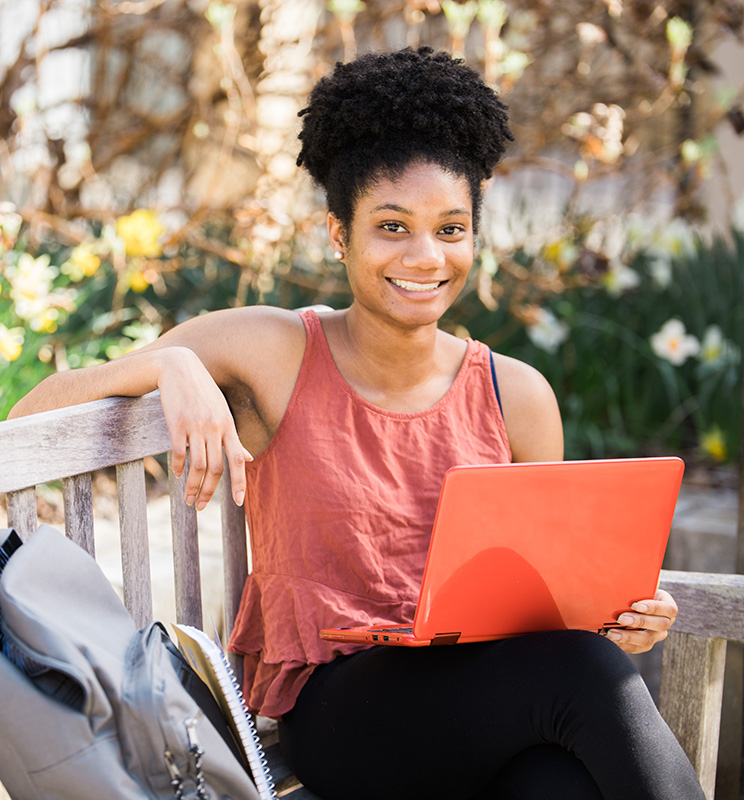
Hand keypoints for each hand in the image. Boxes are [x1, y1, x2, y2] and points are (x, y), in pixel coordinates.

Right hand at [155, 347, 252, 509]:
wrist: (178, 367)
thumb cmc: (203, 392)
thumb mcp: (222, 412)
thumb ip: (234, 437)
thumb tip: (249, 458)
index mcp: (229, 425)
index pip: (238, 460)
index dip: (239, 482)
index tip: (238, 502)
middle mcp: (215, 427)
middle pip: (216, 468)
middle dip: (209, 491)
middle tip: (201, 506)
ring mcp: (196, 425)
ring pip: (197, 465)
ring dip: (192, 486)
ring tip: (188, 499)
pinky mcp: (177, 423)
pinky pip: (180, 452)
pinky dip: (179, 468)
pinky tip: (177, 476)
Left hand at [603, 589, 677, 653]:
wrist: (633, 601)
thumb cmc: (638, 590)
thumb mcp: (642, 585)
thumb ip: (639, 583)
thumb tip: (627, 573)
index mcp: (668, 606)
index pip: (669, 609)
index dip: (653, 608)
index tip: (635, 605)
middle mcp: (666, 622)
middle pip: (659, 625)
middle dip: (639, 622)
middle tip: (621, 618)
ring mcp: (656, 635)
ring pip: (647, 640)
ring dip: (628, 637)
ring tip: (612, 633)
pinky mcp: (644, 644)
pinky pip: (636, 648)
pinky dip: (623, 644)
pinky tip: (611, 639)